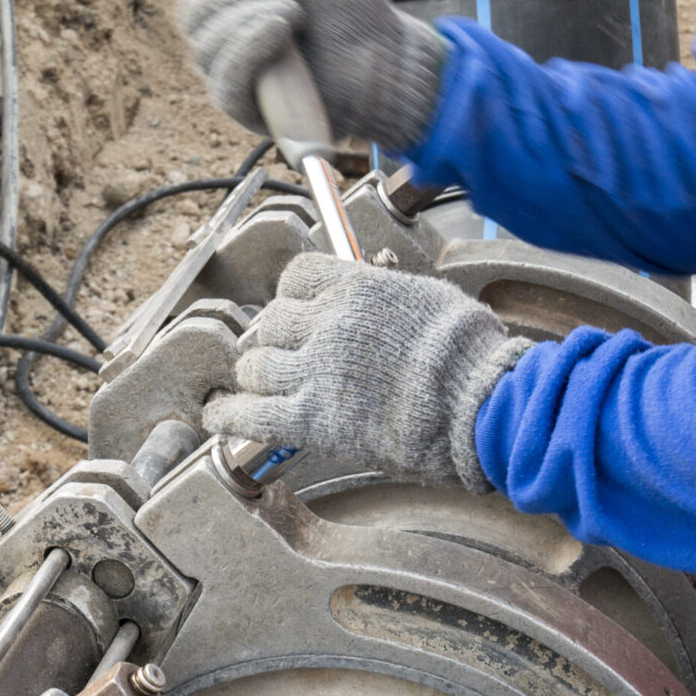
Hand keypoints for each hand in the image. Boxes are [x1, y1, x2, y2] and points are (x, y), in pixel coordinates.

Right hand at [176, 0, 446, 150]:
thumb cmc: (348, 10)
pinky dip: (248, 48)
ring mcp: (235, 79)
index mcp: (231, 7)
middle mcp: (224, 44)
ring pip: (206, 44)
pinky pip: (227, 83)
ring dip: (252, 14)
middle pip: (193, 12)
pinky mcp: (251, 113)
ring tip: (297, 12)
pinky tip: (278, 27)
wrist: (387, 57)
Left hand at [203, 254, 531, 490]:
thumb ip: (387, 298)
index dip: (291, 297)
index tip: (295, 310)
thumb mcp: (427, 300)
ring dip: (258, 375)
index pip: (297, 277)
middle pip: (271, 322)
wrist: (478, 403)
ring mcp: (315, 371)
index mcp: (357, 286)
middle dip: (274, 339)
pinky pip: (251, 413)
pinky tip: (217, 415)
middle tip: (282, 355)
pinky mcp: (313, 419)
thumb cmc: (470, 356)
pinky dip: (228, 414)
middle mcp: (327, 321)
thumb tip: (378, 301)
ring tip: (262, 386)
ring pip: (256, 364)